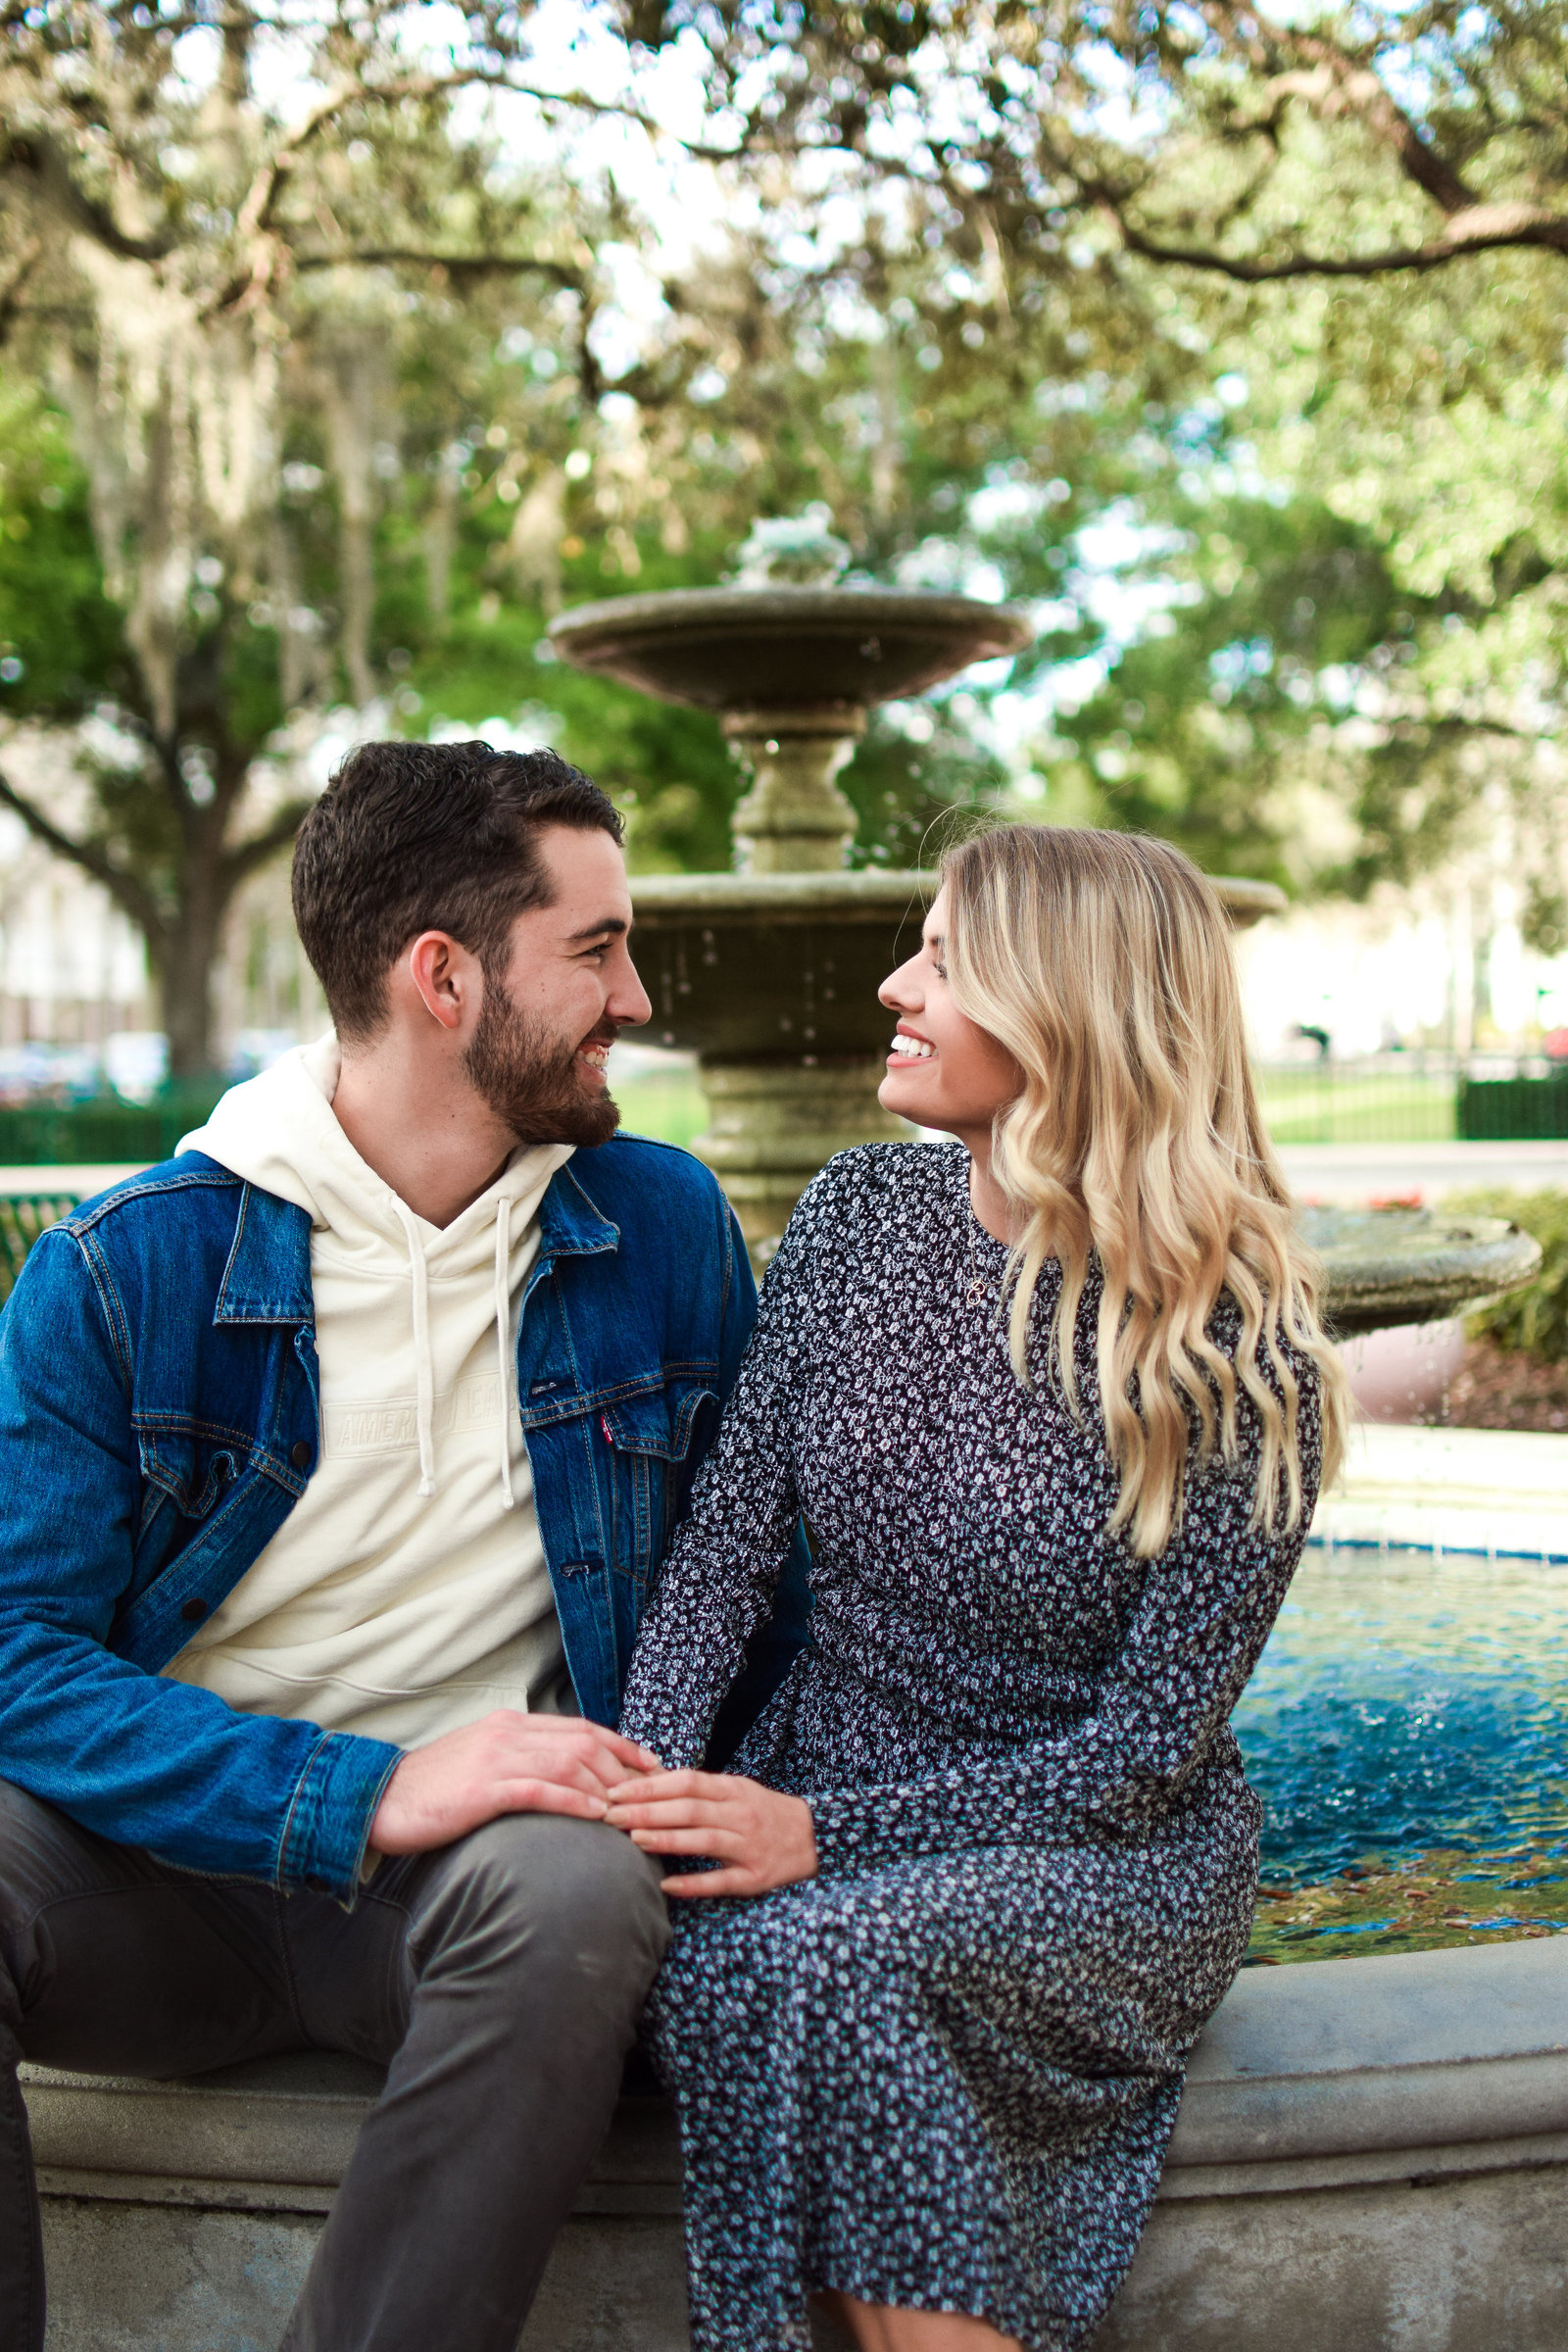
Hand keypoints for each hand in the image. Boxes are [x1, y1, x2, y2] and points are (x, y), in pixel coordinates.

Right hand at [369, 1711, 659, 1855]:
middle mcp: (509, 1733)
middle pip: (584, 1743)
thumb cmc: (432, 1790)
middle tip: (653, 1793)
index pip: (580, 1727)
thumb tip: (562, 1776)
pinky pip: (541, 1790)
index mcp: (510, 1724)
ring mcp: (496, 1758)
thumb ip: (519, 1760)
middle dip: (625, 1768)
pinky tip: (598, 1816)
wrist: (380, 1801)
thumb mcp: (481, 1762)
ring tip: (634, 1809)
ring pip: (570, 1763)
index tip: (651, 1763)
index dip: (621, 1744)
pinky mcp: (484, 1789)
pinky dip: (575, 1801)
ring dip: (608, 1787)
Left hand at [602, 1768, 818, 1897]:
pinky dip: (694, 1883)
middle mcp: (740, 1815)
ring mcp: (748, 1846)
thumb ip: (698, 1789)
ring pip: (704, 1840)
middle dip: (647, 1811)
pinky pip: (721, 1881)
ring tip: (634, 1839)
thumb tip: (649, 1781)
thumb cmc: (763, 1812)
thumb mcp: (735, 1791)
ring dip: (667, 1839)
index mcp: (733, 1790)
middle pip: (690, 1809)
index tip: (616, 1790)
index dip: (650, 1786)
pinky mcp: (754, 1878)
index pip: (686, 1782)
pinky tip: (667, 1885)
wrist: (814, 1838)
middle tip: (611, 1814)